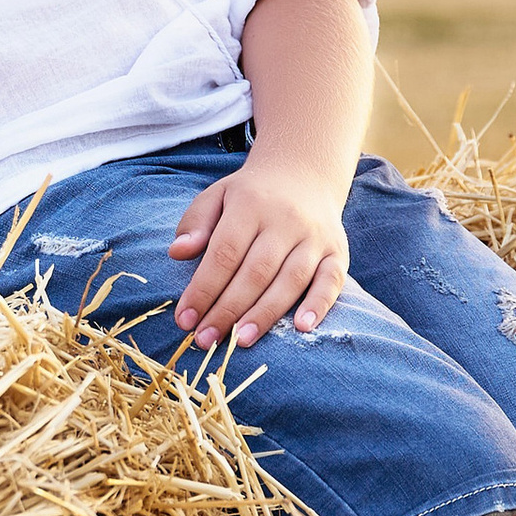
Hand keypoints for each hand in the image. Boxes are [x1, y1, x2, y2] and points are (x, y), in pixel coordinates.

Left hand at [169, 157, 348, 346]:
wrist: (304, 173)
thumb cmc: (251, 195)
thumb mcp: (217, 196)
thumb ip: (196, 223)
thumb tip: (177, 252)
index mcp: (251, 205)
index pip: (224, 253)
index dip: (204, 289)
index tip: (185, 319)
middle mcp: (286, 220)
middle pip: (256, 272)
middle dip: (228, 310)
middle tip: (206, 340)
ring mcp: (315, 237)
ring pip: (291, 280)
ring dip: (265, 314)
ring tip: (241, 341)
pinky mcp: (338, 251)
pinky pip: (332, 280)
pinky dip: (319, 304)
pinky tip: (302, 328)